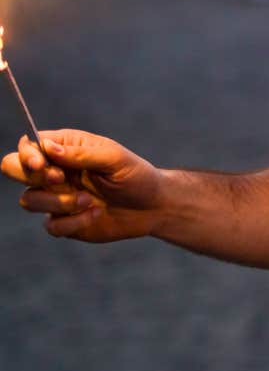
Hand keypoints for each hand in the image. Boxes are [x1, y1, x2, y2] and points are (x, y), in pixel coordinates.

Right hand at [1, 130, 164, 240]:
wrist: (153, 207)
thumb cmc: (136, 176)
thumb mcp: (115, 159)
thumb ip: (82, 154)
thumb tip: (47, 148)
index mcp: (66, 149)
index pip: (28, 145)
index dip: (28, 155)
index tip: (43, 165)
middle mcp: (55, 171)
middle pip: (12, 169)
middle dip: (31, 177)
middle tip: (60, 180)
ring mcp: (56, 197)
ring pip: (28, 200)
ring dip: (58, 202)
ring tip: (89, 200)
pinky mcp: (63, 221)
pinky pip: (50, 225)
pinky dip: (72, 222)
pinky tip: (95, 214)